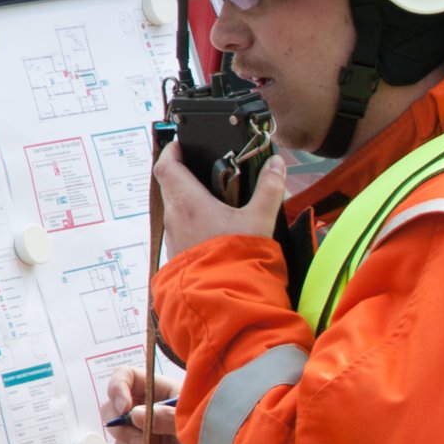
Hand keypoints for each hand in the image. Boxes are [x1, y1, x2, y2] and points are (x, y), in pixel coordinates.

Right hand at [105, 366, 214, 443]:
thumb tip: (134, 414)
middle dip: (124, 432)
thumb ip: (168, 418)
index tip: (124, 408)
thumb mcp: (195, 424)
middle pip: (110, 411)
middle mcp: (144, 412)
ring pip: (118, 442)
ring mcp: (140, 436)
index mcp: (159, 392)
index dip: (117, 387)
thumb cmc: (214, 438)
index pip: (126, 377)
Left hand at [154, 143, 286, 262]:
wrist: (223, 299)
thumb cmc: (236, 258)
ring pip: (176, 209)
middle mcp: (174, 217)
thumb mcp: (260, 220)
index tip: (182, 144)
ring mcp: (174, 237)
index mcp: (188, 202)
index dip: (171, 150)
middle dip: (184, 174)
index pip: (166, 165)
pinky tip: (214, 229)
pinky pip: (181, 230)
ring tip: (214, 200)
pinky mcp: (179, 254)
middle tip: (204, 169)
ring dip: (190, 201)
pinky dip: (193, 222)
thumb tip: (276, 164)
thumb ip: (269, 189)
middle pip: (170, 186)